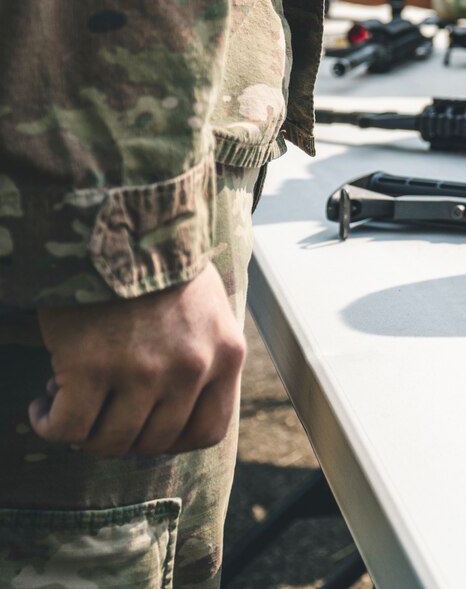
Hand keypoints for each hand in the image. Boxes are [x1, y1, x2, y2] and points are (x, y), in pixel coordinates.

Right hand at [31, 263, 245, 457]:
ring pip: (110, 442)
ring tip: (67, 404)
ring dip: (82, 434)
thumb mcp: (208, 306)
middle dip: (120, 435)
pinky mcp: (91, 367)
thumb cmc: (159, 261)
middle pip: (153, 442)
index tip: (142, 425)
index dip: (169, 439)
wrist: (119, 219)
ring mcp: (144, 371)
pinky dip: (49, 424)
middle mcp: (192, 368)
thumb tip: (183, 402)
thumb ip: (205, 353)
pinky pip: (67, 428)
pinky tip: (43, 404)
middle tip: (97, 411)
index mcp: (226, 354)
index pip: (207, 431)